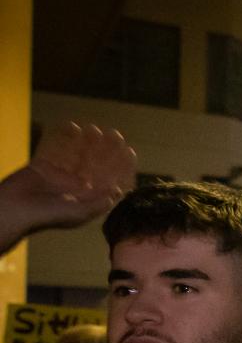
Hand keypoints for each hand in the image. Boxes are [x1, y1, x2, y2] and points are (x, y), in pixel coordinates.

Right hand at [0, 122, 137, 240]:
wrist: (11, 210)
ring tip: (93, 129)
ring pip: (77, 155)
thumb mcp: (76, 213)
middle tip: (115, 134)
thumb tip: (117, 191)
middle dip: (106, 150)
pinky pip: (55, 149)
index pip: (108, 180)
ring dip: (87, 142)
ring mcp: (59, 176)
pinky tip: (70, 127)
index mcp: (86, 199)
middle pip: (95, 164)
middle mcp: (75, 187)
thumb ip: (97, 204)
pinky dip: (63, 138)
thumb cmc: (45, 216)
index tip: (129, 152)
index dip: (120, 167)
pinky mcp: (42, 166)